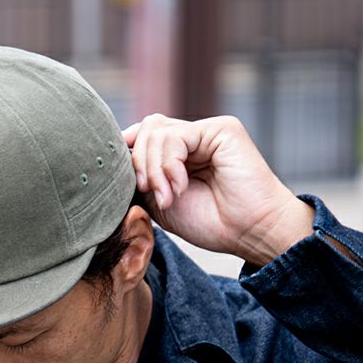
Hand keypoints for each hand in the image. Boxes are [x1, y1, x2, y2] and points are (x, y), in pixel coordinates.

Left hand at [122, 114, 314, 264]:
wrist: (249, 233)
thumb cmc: (210, 223)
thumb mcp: (160, 201)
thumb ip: (140, 177)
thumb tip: (114, 157)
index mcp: (178, 152)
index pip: (140, 137)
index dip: (126, 157)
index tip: (130, 188)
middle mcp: (192, 137)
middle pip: (145, 130)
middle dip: (138, 164)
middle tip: (150, 194)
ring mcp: (207, 131)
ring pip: (155, 131)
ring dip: (154, 169)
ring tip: (169, 196)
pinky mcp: (221, 129)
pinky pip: (175, 136)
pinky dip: (170, 165)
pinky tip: (180, 187)